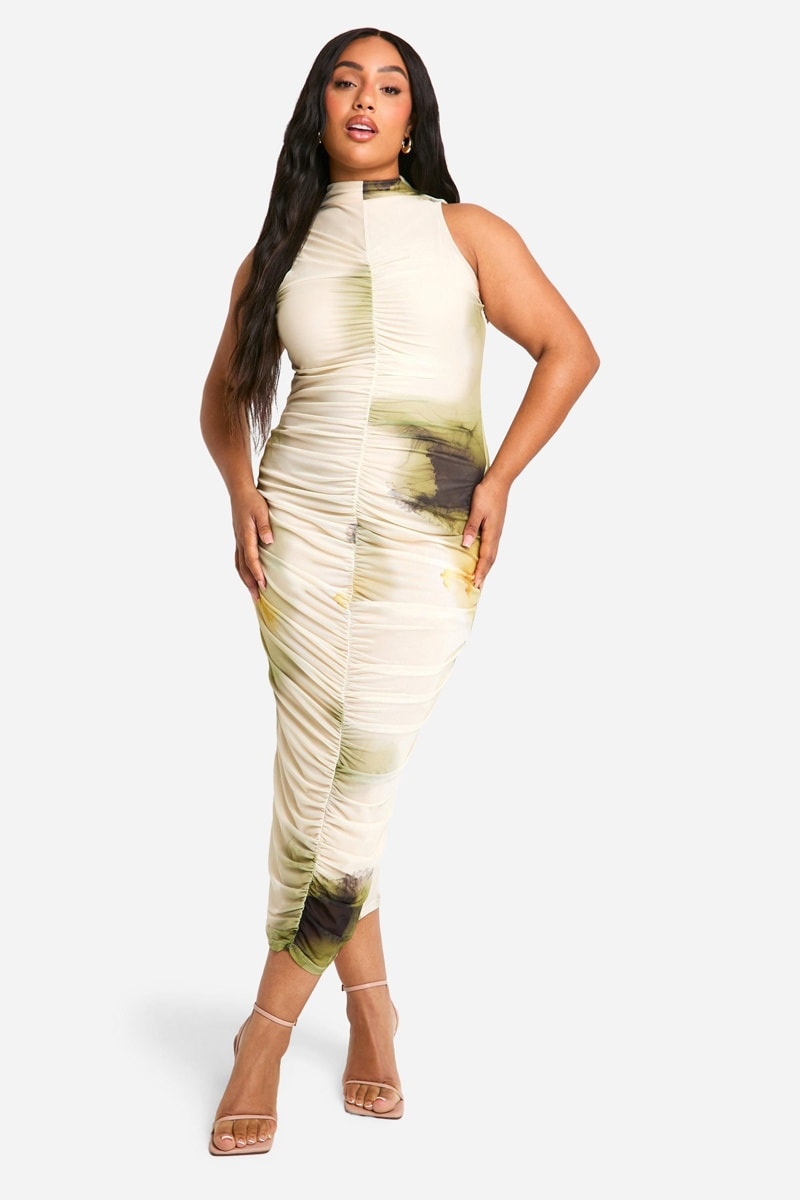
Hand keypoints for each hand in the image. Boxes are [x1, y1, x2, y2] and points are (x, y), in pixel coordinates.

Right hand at [231, 488, 272, 598]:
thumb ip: (264, 527)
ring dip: (245, 580)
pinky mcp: (238, 539)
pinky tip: (246, 576)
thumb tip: (269, 541)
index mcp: (246, 536)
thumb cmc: (252, 501)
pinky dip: (242, 571)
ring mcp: (238, 541)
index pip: (251, 559)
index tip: (264, 585)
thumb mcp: (261, 511)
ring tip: (252, 593)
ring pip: (239, 565)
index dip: (257, 573)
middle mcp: (240, 541)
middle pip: (243, 568)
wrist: (239, 492)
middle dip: (250, 584)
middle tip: (257, 599)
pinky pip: (238, 559)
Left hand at [461, 475, 509, 589]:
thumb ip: (472, 527)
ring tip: (480, 578)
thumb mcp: (477, 510)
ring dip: (486, 567)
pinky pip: (492, 548)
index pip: (486, 557)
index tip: (475, 584)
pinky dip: (487, 558)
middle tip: (477, 588)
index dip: (480, 571)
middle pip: (491, 560)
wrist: (499, 482)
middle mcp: (496, 535)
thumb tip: (466, 545)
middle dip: (484, 574)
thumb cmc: (487, 494)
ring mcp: (496, 532)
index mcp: (492, 533)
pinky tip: (483, 559)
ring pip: (492, 555)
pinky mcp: (495, 528)